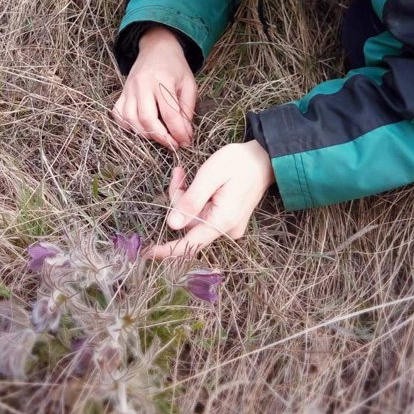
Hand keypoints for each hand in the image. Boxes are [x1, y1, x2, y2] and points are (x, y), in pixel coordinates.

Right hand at [111, 26, 196, 151]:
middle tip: (173, 144)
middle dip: (161, 137)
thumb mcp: (189, 84)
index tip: (185, 142)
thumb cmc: (175, 68)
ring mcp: (129, 89)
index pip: (169, 113)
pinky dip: (127, 126)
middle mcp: (142, 85)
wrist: (157, 48)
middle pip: (147, 119)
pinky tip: (141, 128)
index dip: (178, 132)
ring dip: (145, 134)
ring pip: (131, 120)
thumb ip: (187, 109)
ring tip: (160, 136)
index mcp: (162, 80)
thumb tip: (185, 135)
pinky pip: (118, 115)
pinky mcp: (121, 93)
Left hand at [143, 141, 275, 259]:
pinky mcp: (227, 220)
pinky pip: (203, 215)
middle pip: (189, 225)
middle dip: (177, 202)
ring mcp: (228, 226)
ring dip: (185, 199)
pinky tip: (195, 183)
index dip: (167, 250)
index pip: (190, 244)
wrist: (264, 159)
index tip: (148, 253)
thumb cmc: (238, 163)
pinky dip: (194, 201)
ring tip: (184, 174)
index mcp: (222, 221)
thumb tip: (172, 225)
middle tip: (178, 174)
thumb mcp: (211, 175)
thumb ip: (191, 200)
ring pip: (194, 219)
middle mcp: (226, 229)